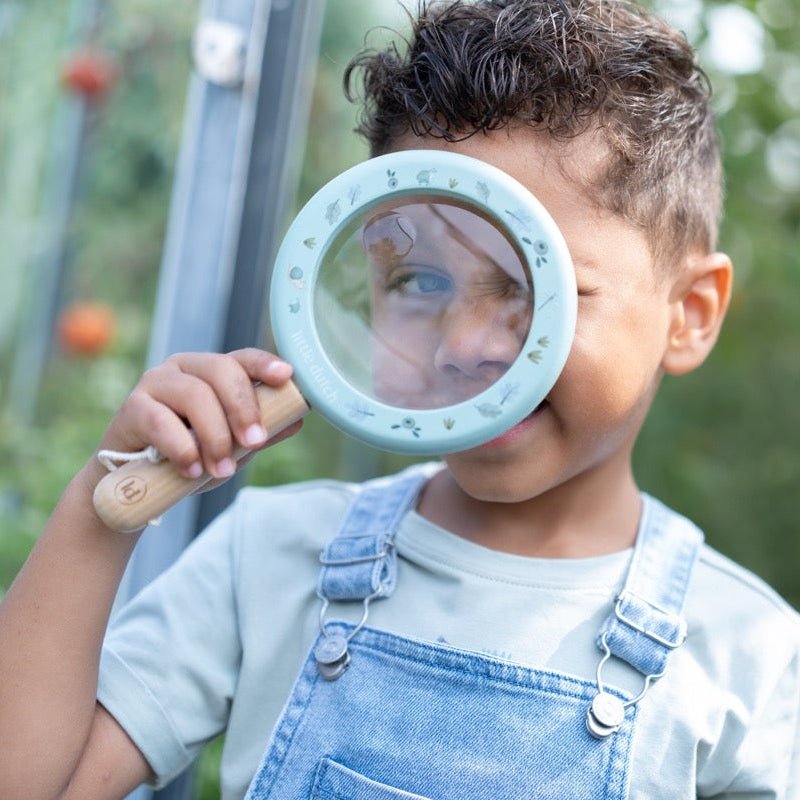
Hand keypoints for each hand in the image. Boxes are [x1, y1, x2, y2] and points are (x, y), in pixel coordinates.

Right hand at [95, 349, 300, 483]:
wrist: (134, 484)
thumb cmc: (188, 457)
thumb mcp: (230, 447)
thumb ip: (259, 433)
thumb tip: (297, 420)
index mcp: (211, 372)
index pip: (242, 358)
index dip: (264, 364)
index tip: (286, 376)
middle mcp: (184, 369)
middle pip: (221, 370)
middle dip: (243, 408)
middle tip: (254, 443)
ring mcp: (155, 384)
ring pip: (195, 395)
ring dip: (215, 436)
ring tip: (221, 469)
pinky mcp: (132, 408)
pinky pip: (162, 421)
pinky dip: (182, 448)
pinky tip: (191, 469)